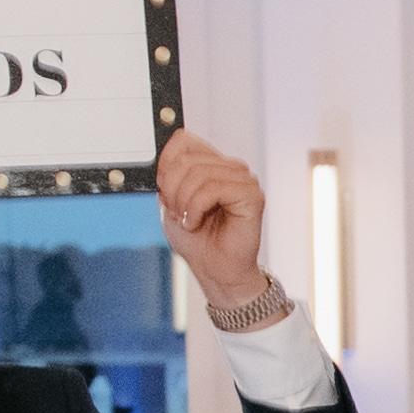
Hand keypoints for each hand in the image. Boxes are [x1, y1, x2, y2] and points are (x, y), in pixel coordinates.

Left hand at [151, 130, 269, 308]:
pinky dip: (196, 209)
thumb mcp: (171, 203)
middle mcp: (231, 169)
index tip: (163, 190)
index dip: (166, 163)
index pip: (184, 141)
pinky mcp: (251, 196)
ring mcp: (244, 180)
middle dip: (172, 189)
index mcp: (213, 166)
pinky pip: (213, 189)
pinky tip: (197, 222)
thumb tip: (162, 159)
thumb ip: (168, 177)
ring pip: (199, 174)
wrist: (215, 271)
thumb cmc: (197, 241)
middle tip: (177, 212)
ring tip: (189, 220)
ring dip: (184, 202)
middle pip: (187, 158)